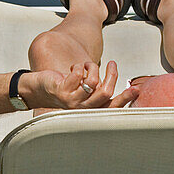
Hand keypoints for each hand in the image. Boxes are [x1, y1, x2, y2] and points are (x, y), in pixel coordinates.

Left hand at [22, 61, 138, 110]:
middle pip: (106, 92)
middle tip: (112, 64)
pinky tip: (73, 68)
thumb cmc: (63, 88)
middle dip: (112, 74)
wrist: (37, 89)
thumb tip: (115, 81)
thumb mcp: (82, 91)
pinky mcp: (62, 91)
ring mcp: (71, 101)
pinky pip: (79, 74)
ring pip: (93, 81)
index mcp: (89, 110)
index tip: (136, 89)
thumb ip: (97, 90)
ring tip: (84, 65)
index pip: (111, 107)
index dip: (125, 99)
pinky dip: (79, 66)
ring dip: (91, 67)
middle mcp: (82, 109)